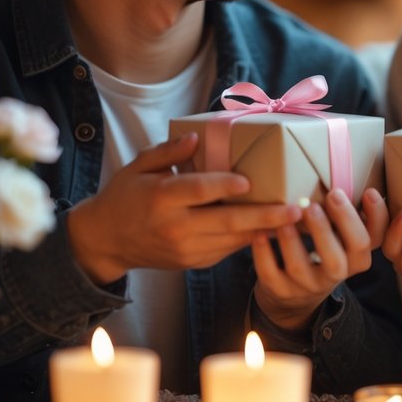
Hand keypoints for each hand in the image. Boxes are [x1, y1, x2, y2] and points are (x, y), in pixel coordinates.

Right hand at [67, 134, 302, 284]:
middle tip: (294, 210)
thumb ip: (168, 152)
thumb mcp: (138, 166)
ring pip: (232, 240)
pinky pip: (226, 250)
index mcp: (160, 198)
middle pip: (225, 222)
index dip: (224, 186)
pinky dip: (249, 240)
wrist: (106, 241)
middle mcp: (175, 227)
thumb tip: (197, 138)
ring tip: (295, 220)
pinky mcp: (192, 263)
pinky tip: (271, 229)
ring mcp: (185, 250)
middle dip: (264, 217)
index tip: (249, 181)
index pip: (197, 191)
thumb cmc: (125, 196)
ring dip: (265, 231)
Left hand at [251, 187, 388, 330]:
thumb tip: (351, 173)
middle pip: (340, 257)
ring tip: (287, 217)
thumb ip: (348, 215)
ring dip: (293, 240)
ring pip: (301, 267)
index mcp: (355, 257)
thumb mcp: (342, 239)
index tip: (368, 191)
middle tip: (322, 201)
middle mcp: (336, 273)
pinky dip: (264, 253)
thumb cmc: (323, 252)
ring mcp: (307, 285)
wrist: (295, 297)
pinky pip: (270, 274)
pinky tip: (259, 233)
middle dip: (333, 226)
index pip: (373, 240)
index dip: (376, 217)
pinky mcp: (280, 290)